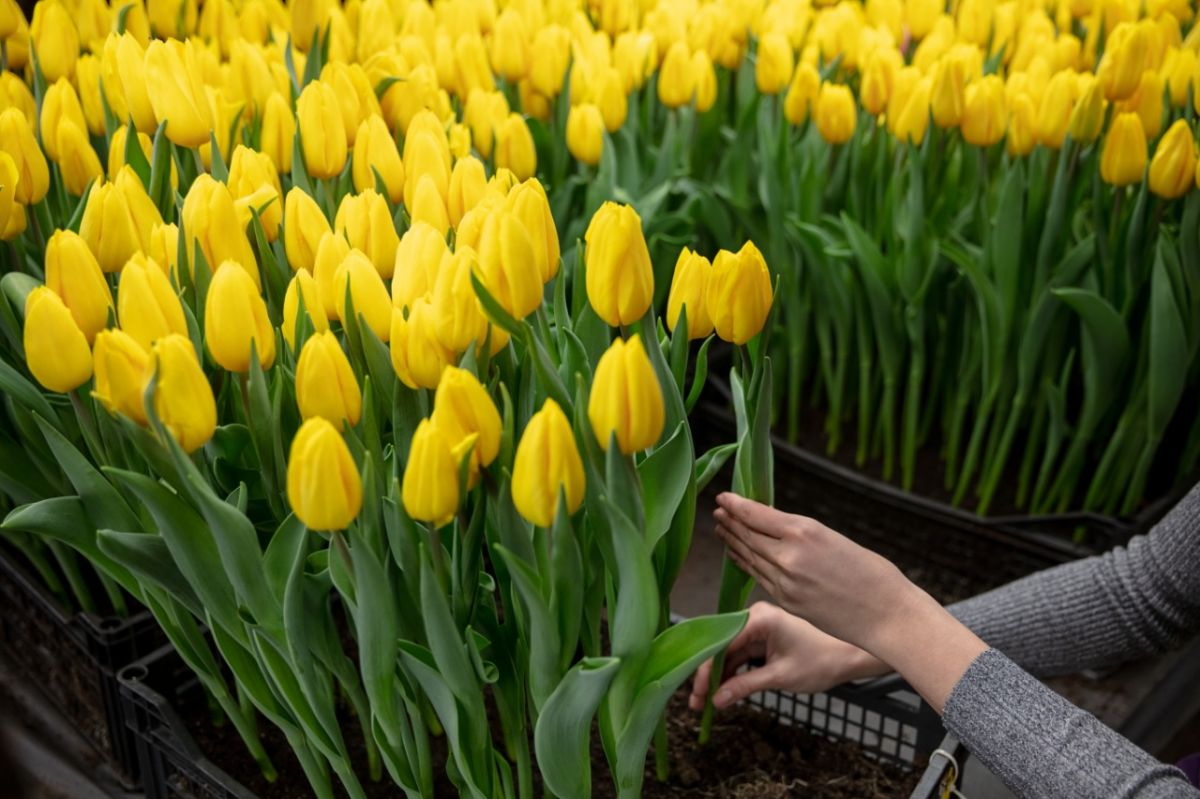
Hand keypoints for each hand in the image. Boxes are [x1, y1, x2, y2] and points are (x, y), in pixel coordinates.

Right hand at [688, 602, 888, 710]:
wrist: (849, 657)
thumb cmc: (821, 661)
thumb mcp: (780, 677)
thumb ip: (746, 686)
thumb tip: (717, 700)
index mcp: (758, 619)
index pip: (721, 643)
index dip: (706, 670)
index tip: (697, 694)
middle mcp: (754, 618)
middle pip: (721, 648)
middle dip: (709, 676)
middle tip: (697, 703)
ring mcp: (758, 627)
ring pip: (729, 654)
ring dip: (719, 677)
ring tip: (707, 703)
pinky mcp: (764, 638)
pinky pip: (741, 655)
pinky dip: (733, 673)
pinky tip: (724, 692)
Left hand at [713, 492, 988, 713]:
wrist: (888, 616)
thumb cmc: (873, 574)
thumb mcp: (835, 540)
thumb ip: (804, 536)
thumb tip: (779, 531)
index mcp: (805, 531)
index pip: (757, 514)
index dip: (736, 505)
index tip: (723, 497)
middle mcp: (789, 555)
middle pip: (748, 534)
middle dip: (730, 521)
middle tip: (718, 511)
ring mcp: (785, 582)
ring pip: (750, 556)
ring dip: (733, 541)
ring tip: (721, 529)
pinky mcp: (787, 602)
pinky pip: (759, 577)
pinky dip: (745, 564)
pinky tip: (738, 556)